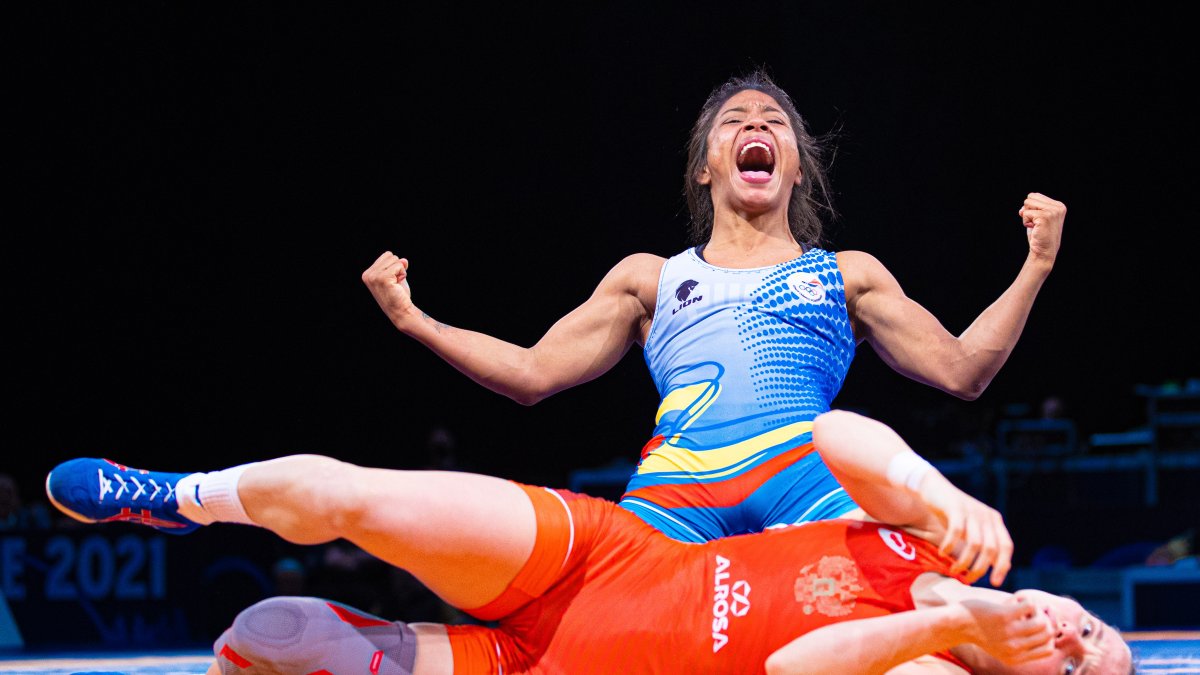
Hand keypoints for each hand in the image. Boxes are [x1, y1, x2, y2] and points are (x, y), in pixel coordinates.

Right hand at [362, 251, 416, 327]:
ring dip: (400, 271)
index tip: (393, 280)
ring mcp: (374, 277)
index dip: (394, 266)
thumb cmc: (399, 295)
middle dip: (397, 267)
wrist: (401, 311)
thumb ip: (398, 265)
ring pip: (395, 260)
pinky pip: (399, 265)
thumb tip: (404, 260)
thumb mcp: (396, 276)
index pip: (386, 255)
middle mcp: (368, 275)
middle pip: (390, 255)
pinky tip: (398, 284)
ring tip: (396, 284)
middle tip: (396, 283)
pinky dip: (403, 274)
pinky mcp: (383, 278)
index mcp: (367, 274)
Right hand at [918, 472, 1012, 586]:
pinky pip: (956, 532)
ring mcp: (971, 510)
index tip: (994, 582)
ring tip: (954, 570)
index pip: (1006, 546)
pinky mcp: (955, 508)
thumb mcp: (974, 527)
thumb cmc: (953, 513)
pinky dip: (950, 546)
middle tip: (968, 578)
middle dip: (980, 568)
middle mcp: (986, 515)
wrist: (933, 487)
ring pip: (974, 544)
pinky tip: (943, 553)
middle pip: (990, 549)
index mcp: (994, 520)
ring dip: (964, 561)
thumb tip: (1003, 567)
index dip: (1003, 566)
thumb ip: (987, 543)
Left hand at [959, 595, 1053, 664]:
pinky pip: (1030, 606)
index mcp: (1016, 659)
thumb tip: (1048, 630)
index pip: (1049, 649)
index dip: (1048, 635)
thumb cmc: (980, 631)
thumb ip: (1021, 646)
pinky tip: (1016, 600)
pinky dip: (1027, 600)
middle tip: (1032, 612)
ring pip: (1042, 622)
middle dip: (1045, 619)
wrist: (956, 623)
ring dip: (1037, 610)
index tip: (1037, 624)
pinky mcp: (1004, 616)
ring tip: (1024, 606)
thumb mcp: (1001, 647)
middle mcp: (1015, 649)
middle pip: (1048, 634)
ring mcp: (1010, 633)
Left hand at [1018, 193, 1065, 264]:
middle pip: (1030, 197)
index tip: (1038, 220)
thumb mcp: (1038, 218)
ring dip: (1026, 216)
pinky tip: (1034, 229)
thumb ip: (1033, 207)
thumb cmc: (1039, 236)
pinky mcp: (1045, 216)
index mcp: (1059, 205)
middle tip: (1036, 223)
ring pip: (1027, 203)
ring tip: (1035, 226)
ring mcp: (1052, 211)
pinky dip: (1025, 222)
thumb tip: (1022, 208)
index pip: (1035, 195)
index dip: (1030, 208)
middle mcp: (1058, 207)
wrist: (1044, 252)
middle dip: (1028, 210)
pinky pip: (1025, 213)